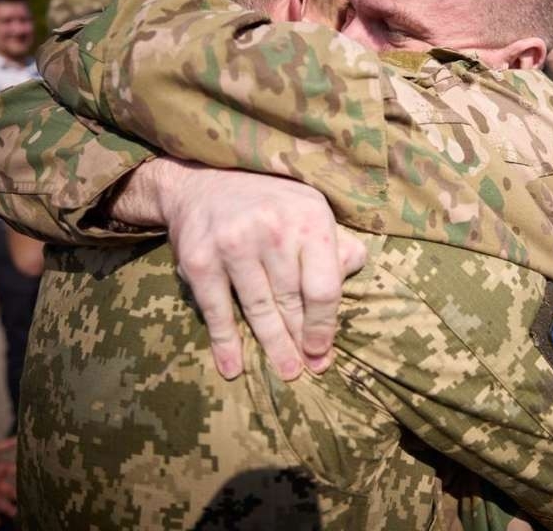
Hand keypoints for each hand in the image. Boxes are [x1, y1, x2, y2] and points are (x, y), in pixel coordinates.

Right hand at [146, 160, 366, 380]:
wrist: (202, 180)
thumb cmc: (270, 202)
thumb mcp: (311, 208)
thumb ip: (335, 242)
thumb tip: (352, 271)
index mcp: (309, 220)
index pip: (324, 287)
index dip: (324, 325)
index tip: (322, 349)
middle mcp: (272, 231)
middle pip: (291, 302)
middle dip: (300, 340)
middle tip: (306, 370)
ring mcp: (233, 245)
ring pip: (258, 309)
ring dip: (272, 345)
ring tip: (285, 372)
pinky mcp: (200, 260)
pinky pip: (217, 310)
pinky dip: (225, 342)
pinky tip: (233, 366)